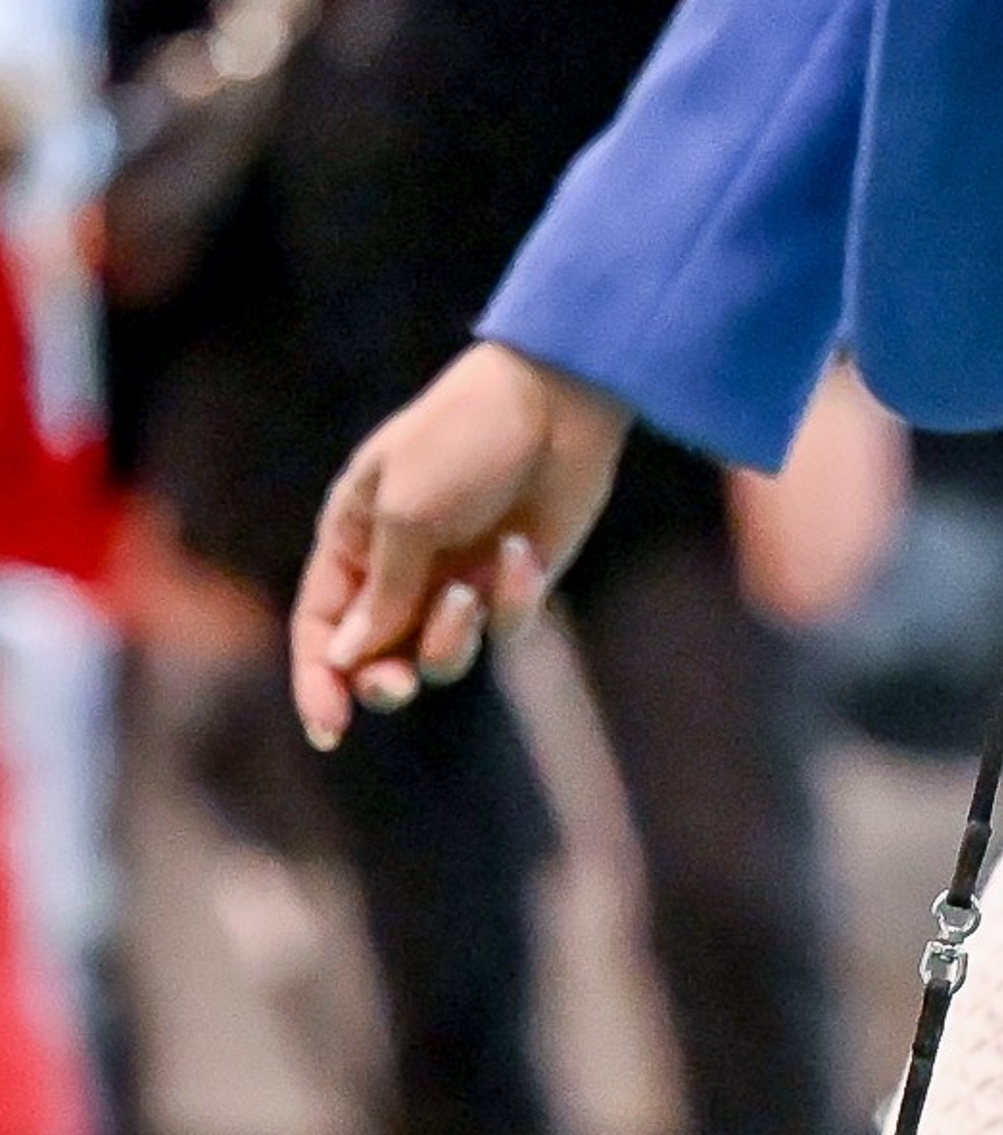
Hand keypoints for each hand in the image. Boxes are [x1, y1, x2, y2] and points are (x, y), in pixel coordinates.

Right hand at [289, 344, 631, 749]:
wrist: (552, 405)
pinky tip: (524, 552)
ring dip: (451, 641)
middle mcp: (399, 569)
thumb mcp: (406, 512)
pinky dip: (511, 603)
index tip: (330, 730)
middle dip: (385, 681)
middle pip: (376, 660)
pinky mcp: (510, 586)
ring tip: (468, 596)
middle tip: (398, 682)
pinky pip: (503, 630)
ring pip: (441, 658)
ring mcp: (455, 580)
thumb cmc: (462, 438)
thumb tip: (347, 658)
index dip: (318, 681)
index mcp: (353, 540)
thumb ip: (380, 592)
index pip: (321, 627)